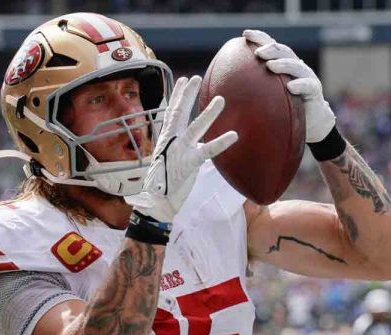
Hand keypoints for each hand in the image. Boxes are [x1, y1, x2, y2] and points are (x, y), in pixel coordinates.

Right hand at [126, 76, 237, 222]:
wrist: (157, 200)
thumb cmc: (164, 179)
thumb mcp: (168, 157)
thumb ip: (177, 145)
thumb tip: (185, 138)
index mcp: (167, 138)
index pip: (171, 112)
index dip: (177, 95)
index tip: (183, 80)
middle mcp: (172, 141)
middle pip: (179, 113)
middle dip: (187, 94)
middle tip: (195, 78)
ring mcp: (180, 151)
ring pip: (195, 128)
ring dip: (209, 113)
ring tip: (220, 99)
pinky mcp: (189, 164)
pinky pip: (207, 151)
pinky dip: (221, 143)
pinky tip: (234, 135)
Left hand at [243, 29, 335, 142]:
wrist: (310, 122)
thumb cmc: (283, 108)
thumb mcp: (266, 96)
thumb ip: (251, 90)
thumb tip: (221, 92)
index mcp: (281, 63)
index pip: (270, 45)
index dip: (259, 37)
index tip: (245, 34)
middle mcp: (294, 66)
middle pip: (283, 51)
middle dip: (270, 49)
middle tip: (258, 52)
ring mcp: (306, 76)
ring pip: (296, 66)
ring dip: (283, 64)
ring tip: (270, 66)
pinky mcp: (315, 90)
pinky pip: (308, 85)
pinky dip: (300, 84)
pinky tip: (291, 87)